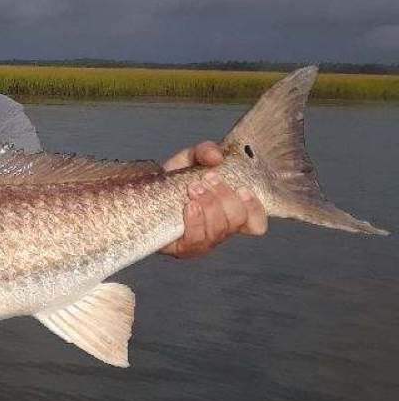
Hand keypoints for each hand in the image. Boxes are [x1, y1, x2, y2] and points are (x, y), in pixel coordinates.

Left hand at [159, 140, 267, 258]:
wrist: (144, 194)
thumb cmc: (175, 179)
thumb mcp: (191, 159)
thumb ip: (205, 151)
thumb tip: (216, 157)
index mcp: (229, 212)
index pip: (256, 222)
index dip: (255, 208)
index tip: (242, 189)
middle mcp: (219, 229)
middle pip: (236, 221)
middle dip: (224, 197)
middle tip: (207, 178)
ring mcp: (202, 241)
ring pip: (218, 231)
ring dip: (209, 205)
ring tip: (193, 188)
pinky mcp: (183, 249)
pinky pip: (196, 240)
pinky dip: (196, 220)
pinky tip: (189, 206)